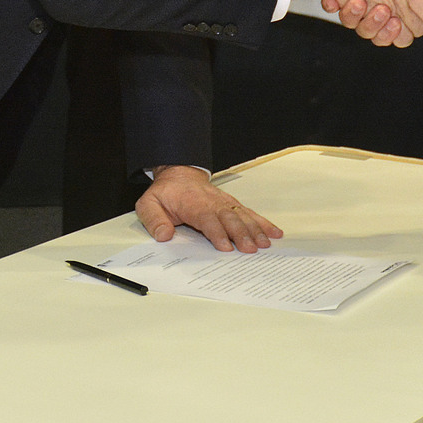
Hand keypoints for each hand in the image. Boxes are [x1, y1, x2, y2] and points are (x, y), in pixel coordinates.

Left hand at [136, 166, 283, 252]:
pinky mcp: (232, 205)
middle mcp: (212, 202)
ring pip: (242, 215)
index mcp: (192, 202)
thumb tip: (164, 236)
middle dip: (241, 234)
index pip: (206, 218)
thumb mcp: (148, 203)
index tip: (225, 247)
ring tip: (265, 244)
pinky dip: (263, 222)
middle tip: (251, 249)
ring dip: (255, 229)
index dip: (216, 232)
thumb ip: (154, 220)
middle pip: (229, 218)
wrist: (178, 174)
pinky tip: (274, 232)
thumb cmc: (166, 193)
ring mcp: (224, 202)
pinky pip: (249, 213)